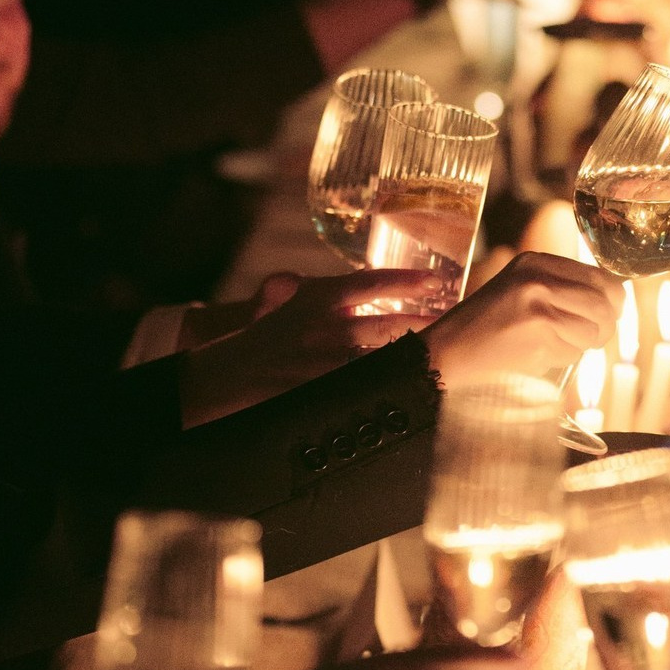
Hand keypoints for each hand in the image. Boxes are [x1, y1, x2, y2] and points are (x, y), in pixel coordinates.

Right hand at [180, 269, 449, 425]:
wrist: (215, 380)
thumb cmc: (253, 345)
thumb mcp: (284, 310)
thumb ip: (314, 299)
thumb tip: (324, 288)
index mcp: (316, 300)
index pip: (369, 282)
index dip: (406, 280)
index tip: (435, 280)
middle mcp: (324, 325)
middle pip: (388, 321)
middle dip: (424, 323)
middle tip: (454, 322)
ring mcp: (323, 358)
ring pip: (382, 355)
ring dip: (412, 357)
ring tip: (443, 357)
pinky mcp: (319, 389)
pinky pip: (362, 386)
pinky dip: (385, 386)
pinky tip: (409, 389)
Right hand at [421, 251, 623, 386]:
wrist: (447, 352)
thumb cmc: (487, 326)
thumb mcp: (521, 288)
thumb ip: (561, 287)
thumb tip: (614, 300)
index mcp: (536, 262)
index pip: (601, 278)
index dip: (613, 302)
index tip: (608, 316)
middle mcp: (539, 279)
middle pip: (604, 306)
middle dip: (603, 329)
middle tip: (587, 339)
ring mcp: (539, 308)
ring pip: (592, 333)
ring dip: (580, 347)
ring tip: (551, 345)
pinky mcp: (537, 338)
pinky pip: (573, 354)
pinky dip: (561, 361)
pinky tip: (535, 356)